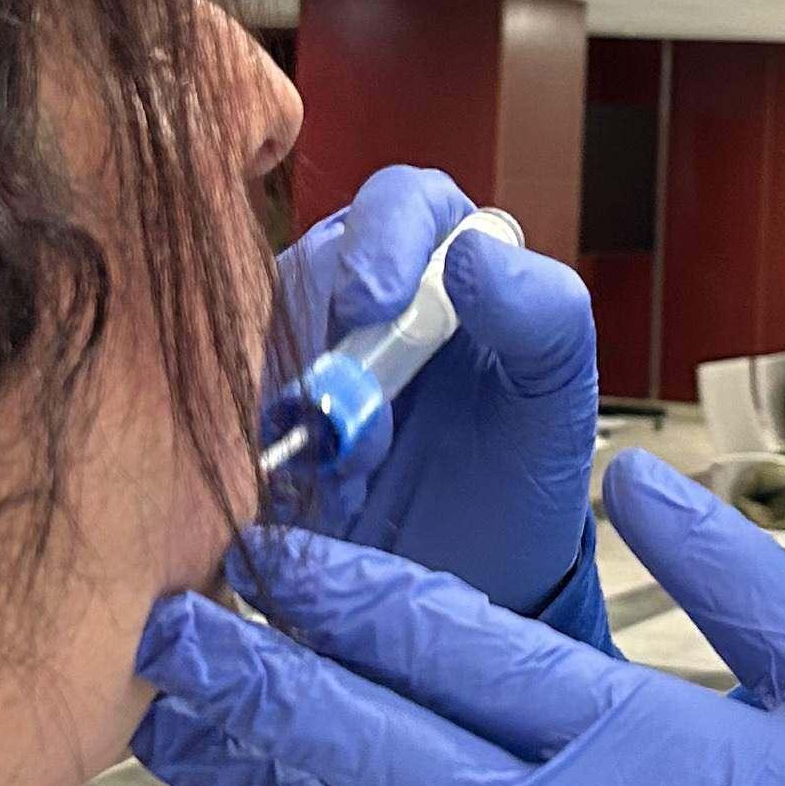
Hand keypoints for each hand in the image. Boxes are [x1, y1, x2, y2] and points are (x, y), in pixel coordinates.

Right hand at [270, 167, 596, 615]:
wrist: (471, 583)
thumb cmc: (521, 479)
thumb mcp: (556, 403)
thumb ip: (544, 317)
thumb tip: (474, 255)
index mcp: (444, 260)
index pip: (398, 202)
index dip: (377, 239)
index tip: (368, 305)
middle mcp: (364, 291)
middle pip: (310, 262)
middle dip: (327, 342)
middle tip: (362, 426)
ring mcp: (302, 350)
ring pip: (260, 334)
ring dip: (300, 408)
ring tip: (354, 480)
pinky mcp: (258, 413)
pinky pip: (228, 405)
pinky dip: (267, 452)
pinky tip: (318, 499)